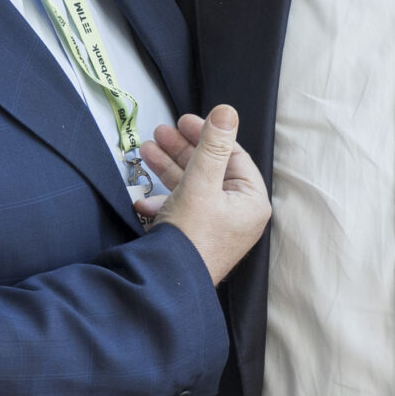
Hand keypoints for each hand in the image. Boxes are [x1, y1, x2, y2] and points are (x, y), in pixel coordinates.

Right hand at [136, 106, 270, 283]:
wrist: (167, 283)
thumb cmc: (191, 238)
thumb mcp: (201, 183)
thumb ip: (212, 146)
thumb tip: (227, 112)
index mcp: (251, 201)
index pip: (233, 156)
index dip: (209, 135)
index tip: (185, 121)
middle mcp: (238, 215)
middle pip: (211, 169)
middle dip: (183, 149)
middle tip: (162, 132)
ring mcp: (217, 226)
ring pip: (193, 186)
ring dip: (169, 168)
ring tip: (147, 150)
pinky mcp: (195, 236)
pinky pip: (181, 208)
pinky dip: (162, 199)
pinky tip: (143, 198)